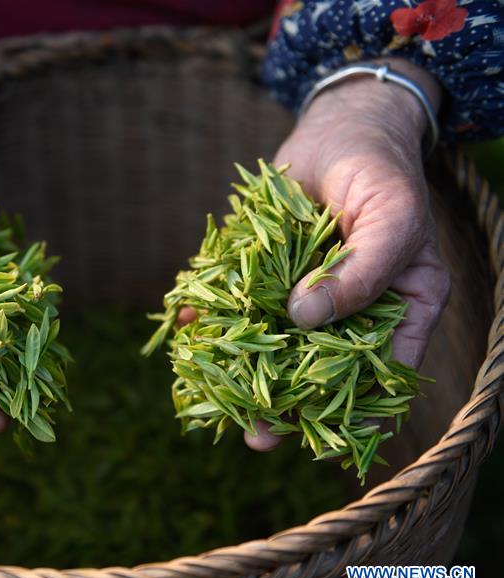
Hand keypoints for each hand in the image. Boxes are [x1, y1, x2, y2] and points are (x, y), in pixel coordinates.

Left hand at [183, 59, 450, 450]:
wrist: (340, 128)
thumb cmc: (380, 171)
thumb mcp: (389, 218)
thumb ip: (360, 272)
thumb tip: (305, 318)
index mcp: (399, 310)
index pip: (381, 373)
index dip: (355, 410)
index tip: (321, 440)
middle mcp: (350, 311)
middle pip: (320, 369)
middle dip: (287, 404)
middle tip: (256, 436)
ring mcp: (302, 294)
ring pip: (272, 342)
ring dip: (243, 371)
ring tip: (214, 400)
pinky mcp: (264, 273)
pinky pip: (237, 300)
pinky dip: (212, 314)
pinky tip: (188, 328)